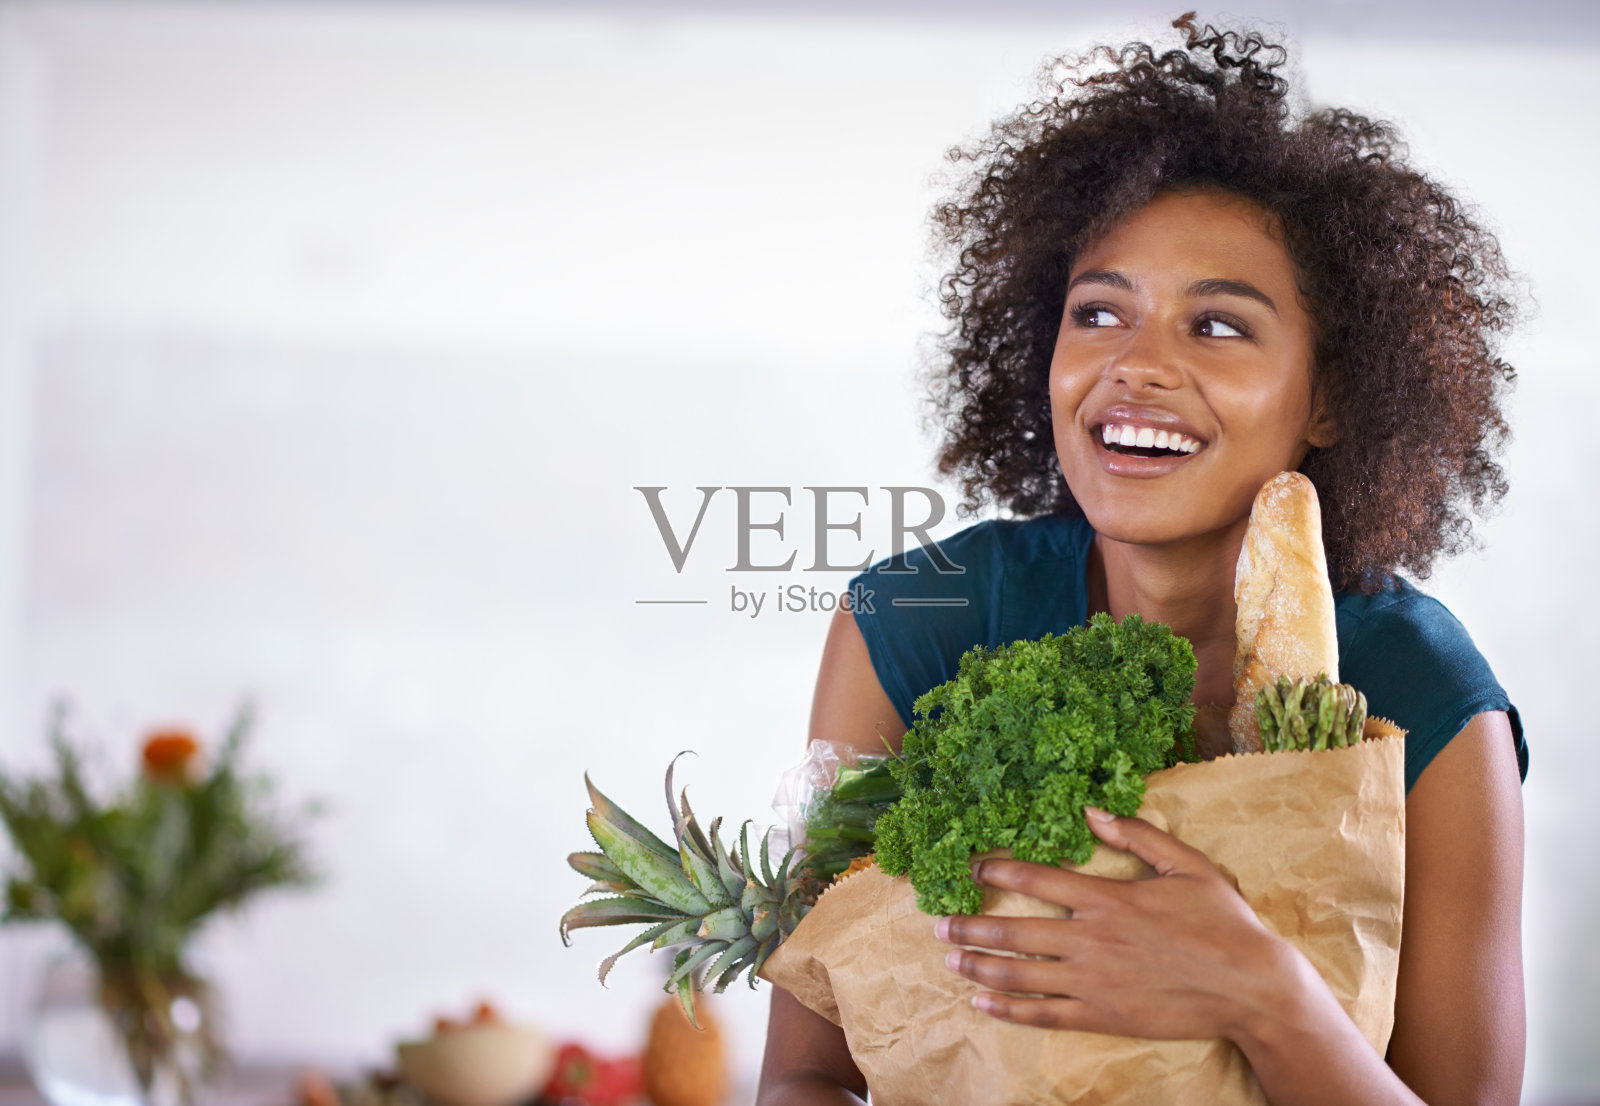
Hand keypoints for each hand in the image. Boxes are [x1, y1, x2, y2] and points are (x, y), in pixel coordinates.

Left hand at [936, 807, 1295, 1041]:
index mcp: (1108, 899)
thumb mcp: (1186, 865)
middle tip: (938, 924)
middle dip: (971, 924)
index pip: (1038, 879)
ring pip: (1020, 974)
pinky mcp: (1101, 1016)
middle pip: (1015, 930)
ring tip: (949, 958)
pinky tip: (981, 1002)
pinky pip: (1044, 1014)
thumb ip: (1137, 835)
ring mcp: (1093, 982)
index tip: (971, 867)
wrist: (1251, 987)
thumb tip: (1091, 810)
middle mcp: (1091, 941)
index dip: (998, 871)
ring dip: (979, 965)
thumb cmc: (1222, 922)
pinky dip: (1007, 1009)